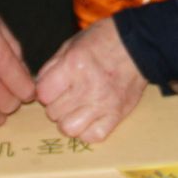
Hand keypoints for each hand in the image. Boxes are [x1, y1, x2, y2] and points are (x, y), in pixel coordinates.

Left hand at [35, 17, 146, 142]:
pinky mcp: (117, 115)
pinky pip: (93, 136)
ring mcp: (103, 103)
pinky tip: (89, 118)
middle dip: (55, 104)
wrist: (139, 44)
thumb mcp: (72, 44)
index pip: (43, 93)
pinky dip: (87, 130)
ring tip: (75, 109)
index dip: (44, 90)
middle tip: (66, 95)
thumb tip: (38, 88)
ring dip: (68, 120)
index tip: (52, 86)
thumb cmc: (103, 41)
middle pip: (53, 113)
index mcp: (74, 65)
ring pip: (69, 129)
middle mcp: (88, 87)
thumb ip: (52, 67)